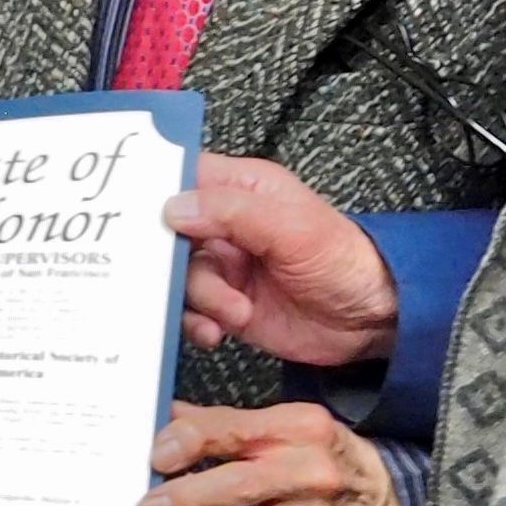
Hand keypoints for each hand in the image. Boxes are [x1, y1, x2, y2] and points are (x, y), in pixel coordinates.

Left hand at [139, 402, 406, 505]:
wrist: (382, 502)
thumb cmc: (319, 456)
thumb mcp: (282, 424)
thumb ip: (219, 423)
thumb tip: (156, 421)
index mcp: (297, 429)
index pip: (235, 431)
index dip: (189, 442)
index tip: (154, 456)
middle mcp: (308, 476)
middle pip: (237, 489)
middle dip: (183, 503)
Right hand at [168, 155, 397, 367]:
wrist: (371, 320)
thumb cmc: (345, 260)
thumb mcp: (292, 228)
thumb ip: (233, 212)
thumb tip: (174, 206)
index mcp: (241, 188)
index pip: (183, 175)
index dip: (155, 190)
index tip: (134, 214)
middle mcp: (226, 225)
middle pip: (169, 231)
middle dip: (170, 259)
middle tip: (172, 276)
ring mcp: (225, 266)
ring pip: (178, 276)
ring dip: (199, 297)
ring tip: (233, 309)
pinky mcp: (226, 304)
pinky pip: (191, 311)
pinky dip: (198, 323)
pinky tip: (219, 330)